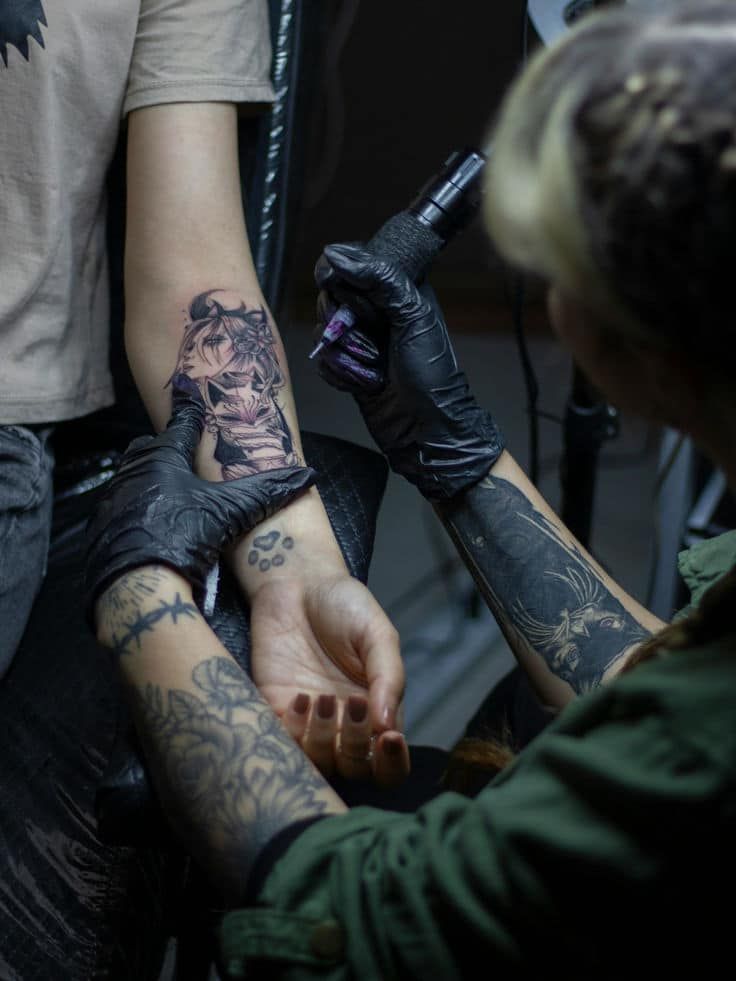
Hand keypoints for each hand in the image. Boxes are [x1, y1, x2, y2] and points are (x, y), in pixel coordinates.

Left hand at [85, 376, 315, 623]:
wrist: (138, 582)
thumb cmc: (185, 535)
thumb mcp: (230, 513)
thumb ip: (265, 493)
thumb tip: (306, 476)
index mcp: (163, 458)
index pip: (180, 427)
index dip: (190, 416)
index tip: (192, 403)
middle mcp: (133, 472)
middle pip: (149, 449)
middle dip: (165, 448)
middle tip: (183, 455)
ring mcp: (113, 501)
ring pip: (133, 479)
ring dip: (150, 481)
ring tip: (171, 491)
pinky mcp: (102, 529)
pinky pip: (122, 510)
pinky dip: (138, 510)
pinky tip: (153, 524)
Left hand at [248, 574, 409, 786]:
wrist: (297, 582)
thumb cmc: (345, 606)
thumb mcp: (378, 635)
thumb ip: (389, 677)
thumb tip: (389, 727)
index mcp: (378, 712)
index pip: (391, 764)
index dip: (393, 764)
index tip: (389, 738)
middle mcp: (345, 726)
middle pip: (356, 769)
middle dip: (356, 744)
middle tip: (352, 702)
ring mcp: (309, 722)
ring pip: (319, 764)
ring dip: (324, 739)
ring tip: (322, 698)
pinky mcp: (274, 710)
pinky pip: (282, 743)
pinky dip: (292, 730)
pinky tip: (298, 698)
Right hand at [314, 243, 504, 500]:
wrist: (427, 431)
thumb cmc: (431, 374)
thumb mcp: (412, 316)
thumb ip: (378, 277)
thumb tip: (334, 253)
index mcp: (396, 290)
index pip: (349, 264)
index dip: (338, 278)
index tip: (341, 293)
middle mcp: (376, 312)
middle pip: (329, 298)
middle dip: (347, 328)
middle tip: (377, 347)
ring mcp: (360, 341)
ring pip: (322, 332)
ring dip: (347, 357)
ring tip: (375, 372)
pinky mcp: (348, 368)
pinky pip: (322, 360)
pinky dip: (340, 375)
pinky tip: (365, 386)